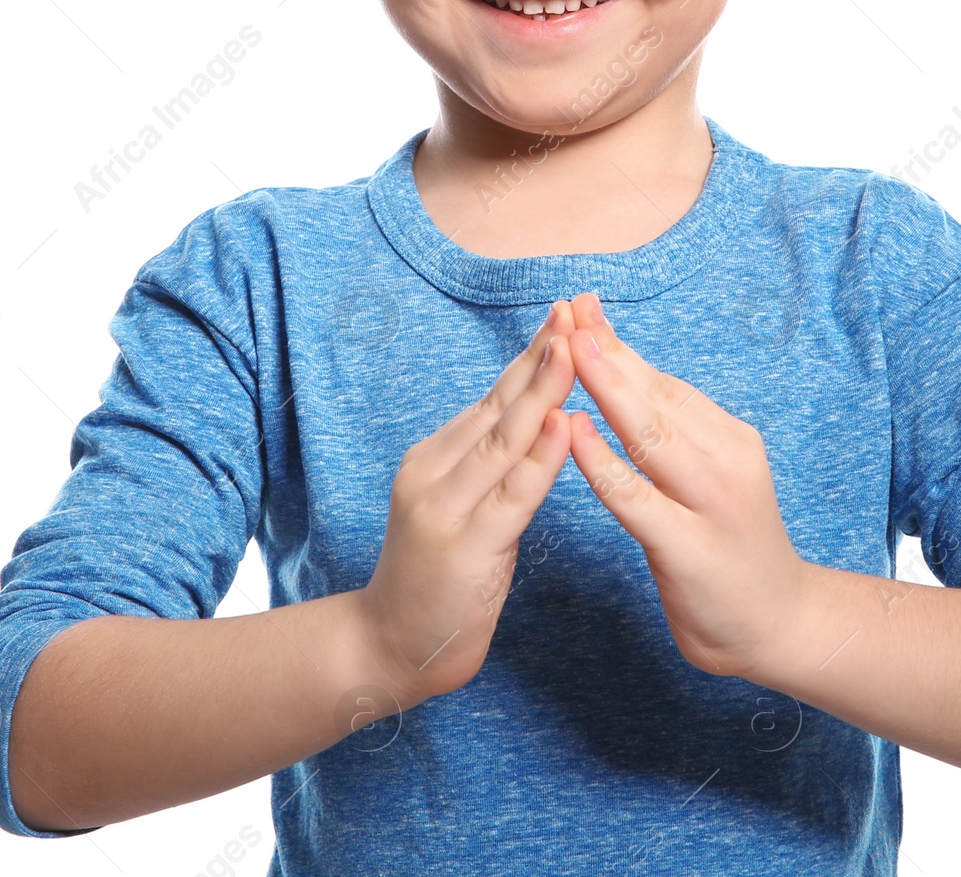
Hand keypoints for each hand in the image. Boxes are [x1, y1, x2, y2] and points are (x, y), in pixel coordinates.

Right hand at [357, 300, 576, 707]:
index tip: (561, 317)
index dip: (529, 357)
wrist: (389, 647)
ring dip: (542, 393)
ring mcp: (445, 509)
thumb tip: (536, 415)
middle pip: (498, 407)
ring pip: (505, 441)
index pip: (493, 398)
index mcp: (435, 458)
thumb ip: (489, 464)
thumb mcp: (460, 507)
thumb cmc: (438, 578)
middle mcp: (434, 473)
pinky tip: (565, 426)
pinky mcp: (464, 547)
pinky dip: (541, 458)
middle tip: (570, 313)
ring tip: (571, 350)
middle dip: (538, 358)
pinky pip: (512, 495)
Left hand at [562, 292, 808, 681]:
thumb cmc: (728, 544)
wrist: (780, 625)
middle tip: (569, 311)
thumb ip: (672, 432)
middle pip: (656, 397)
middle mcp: (726, 461)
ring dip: (608, 389)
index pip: (663, 381)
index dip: (618, 344)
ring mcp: (712, 505)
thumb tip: (621, 372)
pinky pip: (639, 500)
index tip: (580, 306)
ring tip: (571, 350)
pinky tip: (574, 434)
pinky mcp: (691, 551)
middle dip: (608, 352)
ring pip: (650, 436)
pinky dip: (604, 464)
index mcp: (727, 437)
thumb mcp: (708, 475)